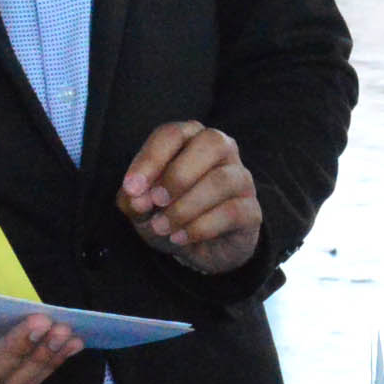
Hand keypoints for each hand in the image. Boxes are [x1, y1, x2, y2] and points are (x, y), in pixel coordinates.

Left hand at [117, 121, 262, 275]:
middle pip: (211, 143)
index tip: (131, 188)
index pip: (173, 134)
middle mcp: (222, 150)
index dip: (151, 159)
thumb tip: (137, 198)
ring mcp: (241, 178)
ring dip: (186, 206)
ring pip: (222, 180)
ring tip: (162, 227)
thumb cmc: (169, 214)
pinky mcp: (252, 210)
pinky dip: (201, 227)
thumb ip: (133, 199)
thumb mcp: (142, 208)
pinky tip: (181, 237)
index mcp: (190, 139)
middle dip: (178, 175)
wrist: (199, 249)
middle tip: (155, 202)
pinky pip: (233, 211)